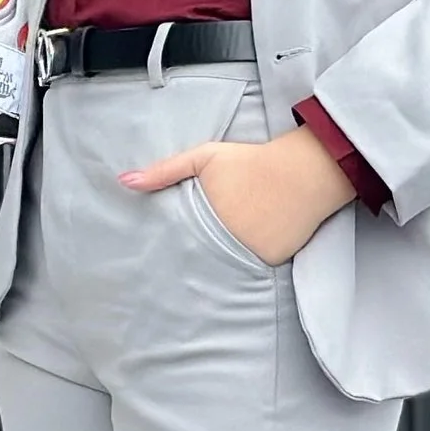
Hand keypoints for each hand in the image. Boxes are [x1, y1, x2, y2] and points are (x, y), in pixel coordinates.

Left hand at [120, 124, 355, 264]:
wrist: (306, 170)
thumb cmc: (252, 160)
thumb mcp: (204, 157)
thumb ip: (164, 171)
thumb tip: (123, 182)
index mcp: (204, 216)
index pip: (177, 241)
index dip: (168, 248)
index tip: (156, 257)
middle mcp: (224, 239)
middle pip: (198, 258)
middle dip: (188, 261)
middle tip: (172, 273)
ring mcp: (249, 253)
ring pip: (223, 267)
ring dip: (215, 266)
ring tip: (205, 271)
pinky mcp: (270, 261)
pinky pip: (250, 268)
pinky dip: (245, 265)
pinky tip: (240, 260)